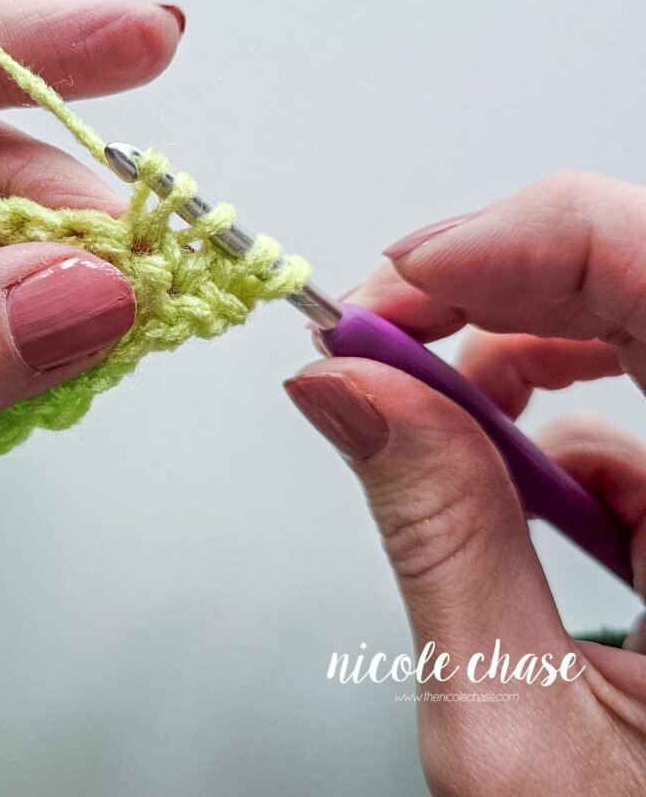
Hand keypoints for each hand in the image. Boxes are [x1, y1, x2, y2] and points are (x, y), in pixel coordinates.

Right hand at [284, 171, 645, 794]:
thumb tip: (347, 388)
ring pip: (638, 323)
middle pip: (643, 274)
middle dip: (493, 281)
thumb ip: (438, 534)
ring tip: (433, 411)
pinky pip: (640, 408)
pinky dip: (554, 423)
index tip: (398, 283)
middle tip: (381, 326)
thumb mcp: (519, 723)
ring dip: (517, 349)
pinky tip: (519, 493)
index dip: (521, 240)